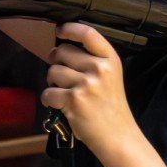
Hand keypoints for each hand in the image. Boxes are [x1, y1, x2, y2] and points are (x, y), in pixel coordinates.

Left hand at [42, 23, 136, 150]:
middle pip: (62, 52)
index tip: (60, 31)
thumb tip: (62, 49)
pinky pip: (48, 92)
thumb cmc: (111, 109)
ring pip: (52, 71)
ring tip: (64, 92)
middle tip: (61, 74)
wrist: (118, 137)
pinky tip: (60, 105)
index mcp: (111, 60)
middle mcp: (100, 69)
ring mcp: (87, 84)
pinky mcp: (74, 100)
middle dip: (56, 61)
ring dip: (52, 82)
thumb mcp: (112, 77)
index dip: (70, 29)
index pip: (88, 34)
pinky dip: (49, 100)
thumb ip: (93, 61)